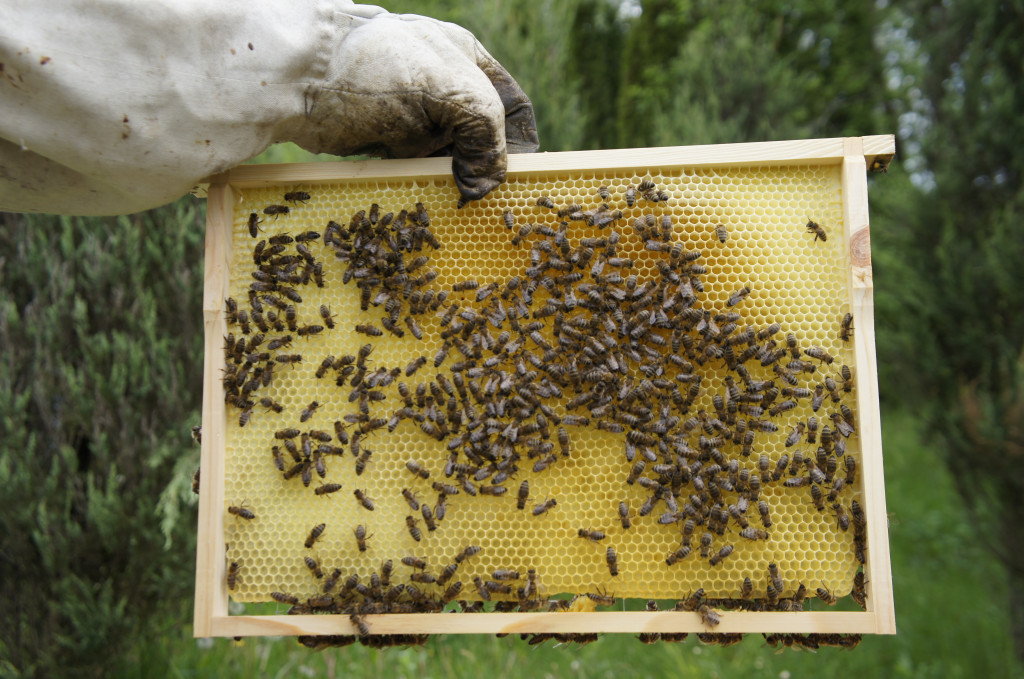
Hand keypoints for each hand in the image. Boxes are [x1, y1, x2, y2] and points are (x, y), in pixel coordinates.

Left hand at [289, 12, 538, 201]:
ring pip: (450, 159)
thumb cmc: (378, 69)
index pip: (512, 106)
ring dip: (456, 186)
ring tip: (462, 211)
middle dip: (487, 171)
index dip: (521, 144)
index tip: (522, 180)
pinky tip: (431, 206)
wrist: (298, 79)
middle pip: (481, 138)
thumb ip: (487, 130)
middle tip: (491, 205)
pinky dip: (427, 189)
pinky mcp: (385, 142)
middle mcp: (442, 87)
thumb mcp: (452, 90)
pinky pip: (417, 171)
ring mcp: (413, 116)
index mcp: (466, 60)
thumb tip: (484, 185)